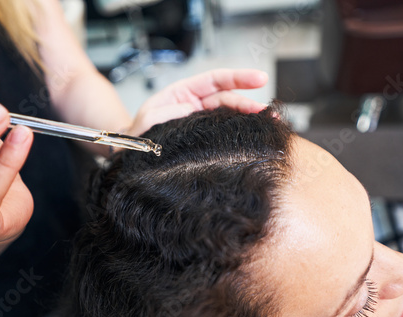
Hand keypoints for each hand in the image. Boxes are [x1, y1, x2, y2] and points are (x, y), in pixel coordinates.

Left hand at [127, 68, 267, 135]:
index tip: (259, 79)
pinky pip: (223, 132)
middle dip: (248, 102)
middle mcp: (195, 103)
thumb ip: (168, 112)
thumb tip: (190, 110)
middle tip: (266, 111)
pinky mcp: (203, 136)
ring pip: (228, 115)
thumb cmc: (140, 132)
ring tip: (266, 123)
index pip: (214, 80)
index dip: (237, 78)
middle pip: (227, 98)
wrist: (135, 153)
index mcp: (184, 92)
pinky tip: (250, 135)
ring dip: (247, 118)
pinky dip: (237, 132)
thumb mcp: (149, 118)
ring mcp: (201, 120)